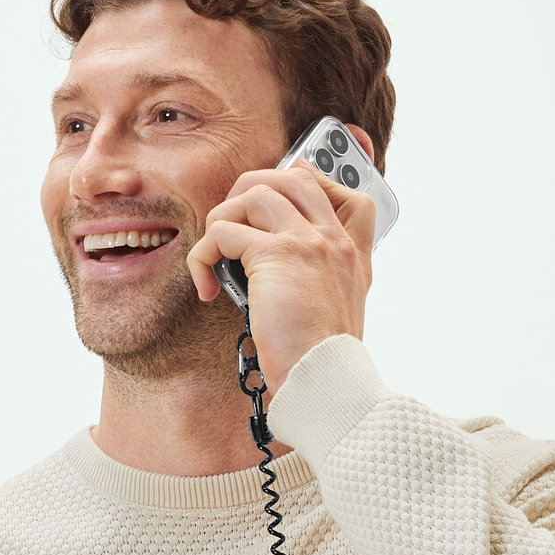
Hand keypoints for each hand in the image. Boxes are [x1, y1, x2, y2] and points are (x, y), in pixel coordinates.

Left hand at [186, 157, 375, 388]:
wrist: (323, 378)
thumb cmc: (321, 358)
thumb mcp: (335, 312)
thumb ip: (319, 282)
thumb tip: (276, 273)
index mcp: (351, 253)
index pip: (339, 190)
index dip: (303, 183)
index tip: (273, 205)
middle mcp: (334, 239)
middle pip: (291, 176)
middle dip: (250, 192)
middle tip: (231, 227)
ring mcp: (308, 241)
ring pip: (254, 194)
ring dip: (222, 220)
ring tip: (215, 258)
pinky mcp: (276, 255)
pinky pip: (223, 232)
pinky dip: (203, 256)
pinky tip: (206, 286)